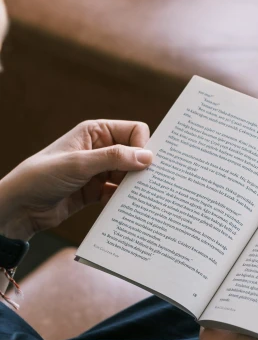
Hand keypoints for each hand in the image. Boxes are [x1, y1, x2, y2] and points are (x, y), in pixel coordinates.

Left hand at [0, 120, 152, 240]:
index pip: (134, 131)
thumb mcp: (79, 164)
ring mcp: (98, 171)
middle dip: (144, 167)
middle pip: (134, 154)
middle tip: (154, 183)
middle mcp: (100, 149)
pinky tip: (132, 208)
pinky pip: (118, 194)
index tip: (146, 165)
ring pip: (128, 176)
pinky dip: (125, 200)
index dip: (143, 145)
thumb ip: (114, 158)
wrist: (20, 207)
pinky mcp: (96, 192)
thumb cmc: (42, 176)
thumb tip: (148, 157)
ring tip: (145, 198)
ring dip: (135, 186)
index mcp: (96, 132)